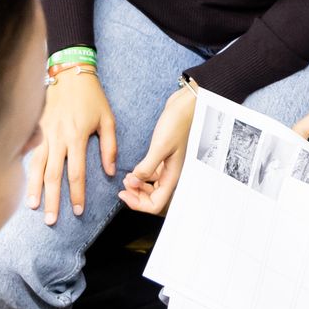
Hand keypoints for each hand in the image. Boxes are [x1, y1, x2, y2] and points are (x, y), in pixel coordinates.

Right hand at [28, 71, 116, 225]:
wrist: (68, 72)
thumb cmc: (92, 96)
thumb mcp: (108, 119)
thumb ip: (110, 147)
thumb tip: (111, 172)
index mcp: (76, 137)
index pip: (76, 174)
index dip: (76, 194)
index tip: (77, 211)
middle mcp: (57, 138)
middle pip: (52, 175)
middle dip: (52, 200)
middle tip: (51, 220)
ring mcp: (42, 133)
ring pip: (36, 166)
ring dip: (33, 188)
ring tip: (33, 207)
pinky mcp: (33, 128)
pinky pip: (28, 153)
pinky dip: (24, 169)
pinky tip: (21, 183)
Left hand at [118, 87, 193, 215]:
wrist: (187, 105)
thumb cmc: (178, 123)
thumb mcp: (160, 146)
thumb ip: (147, 167)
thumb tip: (133, 183)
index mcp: (173, 176)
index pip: (156, 204)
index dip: (138, 204)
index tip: (123, 193)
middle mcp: (171, 174)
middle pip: (153, 198)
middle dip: (136, 196)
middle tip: (122, 186)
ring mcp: (168, 166)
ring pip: (151, 187)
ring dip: (137, 186)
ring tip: (126, 177)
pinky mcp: (164, 157)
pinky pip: (152, 175)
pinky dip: (141, 176)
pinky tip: (134, 169)